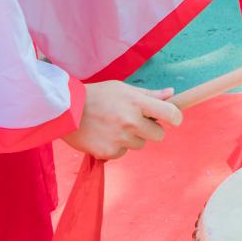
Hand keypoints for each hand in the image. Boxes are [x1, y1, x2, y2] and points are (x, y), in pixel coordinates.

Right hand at [62, 81, 182, 160]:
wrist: (66, 110)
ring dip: (132, 138)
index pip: (170, 114)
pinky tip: (105, 135)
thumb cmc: (97, 95)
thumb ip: (148, 94)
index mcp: (137, 103)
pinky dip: (117, 146)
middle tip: (135, 121)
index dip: (175, 117)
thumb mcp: (123, 88)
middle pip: (158, 135)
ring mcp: (120, 139)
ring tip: (114, 126)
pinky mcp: (109, 152)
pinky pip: (122, 152)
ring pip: (140, 144)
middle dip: (150, 129)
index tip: (173, 119)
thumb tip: (171, 93)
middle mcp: (131, 122)